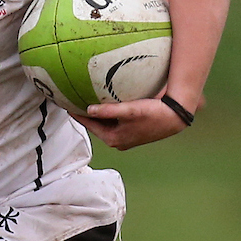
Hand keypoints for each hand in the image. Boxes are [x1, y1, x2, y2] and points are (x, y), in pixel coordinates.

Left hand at [75, 96, 189, 149]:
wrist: (175, 118)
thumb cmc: (153, 114)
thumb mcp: (128, 111)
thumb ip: (107, 111)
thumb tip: (88, 110)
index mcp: (114, 139)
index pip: (89, 125)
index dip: (78, 114)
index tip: (66, 104)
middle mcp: (118, 140)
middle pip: (96, 125)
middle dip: (85, 114)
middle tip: (72, 100)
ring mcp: (125, 136)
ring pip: (105, 123)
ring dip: (96, 113)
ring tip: (84, 100)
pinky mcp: (132, 130)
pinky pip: (114, 121)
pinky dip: (107, 113)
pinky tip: (105, 101)